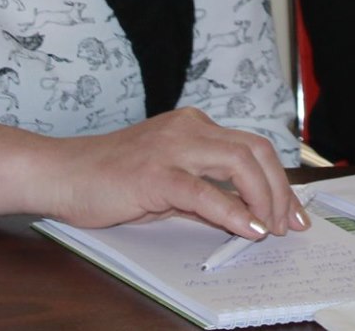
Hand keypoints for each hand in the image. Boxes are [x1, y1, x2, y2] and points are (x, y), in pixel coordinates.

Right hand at [18, 108, 305, 239]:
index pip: (251, 146)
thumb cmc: (110, 180)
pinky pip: (204, 191)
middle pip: (255, 150)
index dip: (279, 179)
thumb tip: (245, 213)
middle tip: (289, 224)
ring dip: (264, 198)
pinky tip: (247, 229)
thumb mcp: (166, 179)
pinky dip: (233, 211)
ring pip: (239, 163)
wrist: (61, 173)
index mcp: (193, 126)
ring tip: (269, 228)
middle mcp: (188, 128)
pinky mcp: (155, 174)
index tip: (292, 212)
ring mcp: (172, 148)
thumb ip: (203, 189)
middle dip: (281, 189)